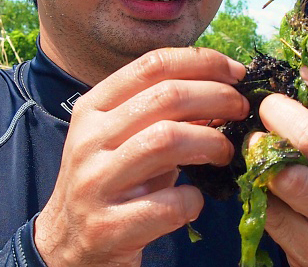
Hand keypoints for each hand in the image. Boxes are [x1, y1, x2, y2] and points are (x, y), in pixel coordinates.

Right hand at [34, 47, 248, 266]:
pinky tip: (195, 201)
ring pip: (166, 140)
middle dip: (217, 98)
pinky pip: (168, 204)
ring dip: (211, 143)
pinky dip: (194, 200)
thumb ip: (161, 112)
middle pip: (166, 97)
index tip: (236, 73)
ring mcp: (95, 183)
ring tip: (225, 152)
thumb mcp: (123, 137)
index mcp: (93, 108)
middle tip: (241, 110)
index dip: (202, 62)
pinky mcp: (108, 227)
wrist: (66, 245)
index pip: (152, 65)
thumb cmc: (109, 182)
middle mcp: (89, 139)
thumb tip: (223, 89)